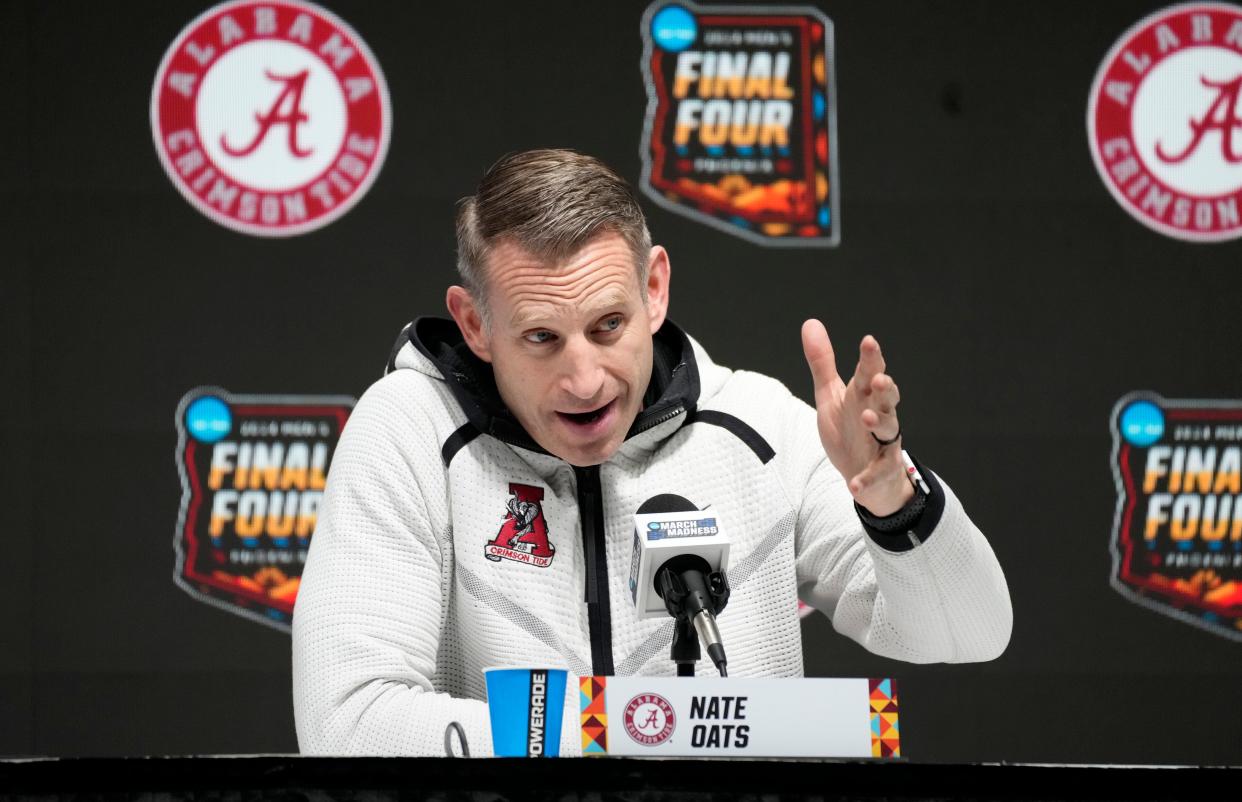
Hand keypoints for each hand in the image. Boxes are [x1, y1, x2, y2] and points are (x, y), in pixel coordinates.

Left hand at [801, 319, 912, 515]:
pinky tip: (853, 485)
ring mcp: (883, 442)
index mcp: (865, 395)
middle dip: (884, 387)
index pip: (869, 372)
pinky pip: (877, 473)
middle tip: (878, 378)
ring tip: (867, 417)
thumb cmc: (849, 428)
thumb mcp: (831, 395)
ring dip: (879, 422)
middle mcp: (879, 415)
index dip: (871, 358)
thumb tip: (810, 322)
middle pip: (886, 397)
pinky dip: (866, 479)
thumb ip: (822, 362)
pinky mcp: (882, 470)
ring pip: (889, 429)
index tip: (868, 341)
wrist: (863, 472)